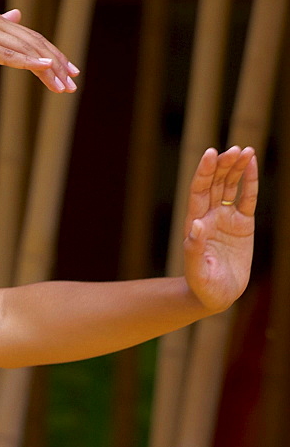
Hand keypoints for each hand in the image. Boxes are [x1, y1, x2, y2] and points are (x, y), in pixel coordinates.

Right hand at [0, 9, 78, 92]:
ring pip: (25, 50)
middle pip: (35, 43)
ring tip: (62, 85)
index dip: (54, 53)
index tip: (69, 70)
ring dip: (47, 68)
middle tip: (73, 82)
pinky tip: (43, 67)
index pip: (32, 37)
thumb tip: (17, 15)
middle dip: (57, 63)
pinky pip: (6, 55)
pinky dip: (27, 61)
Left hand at [183, 146, 256, 314]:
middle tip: (232, 150)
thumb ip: (194, 248)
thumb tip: (196, 224)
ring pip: (230, 186)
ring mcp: (226, 219)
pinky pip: (248, 198)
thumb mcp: (197, 270)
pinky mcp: (243, 225)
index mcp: (196, 224)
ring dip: (235, 168)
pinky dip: (250, 181)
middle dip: (222, 166)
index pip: (199, 192)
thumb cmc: (202, 287)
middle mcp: (210, 217)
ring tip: (244, 150)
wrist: (217, 296)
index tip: (210, 153)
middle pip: (215, 184)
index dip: (203, 172)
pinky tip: (251, 163)